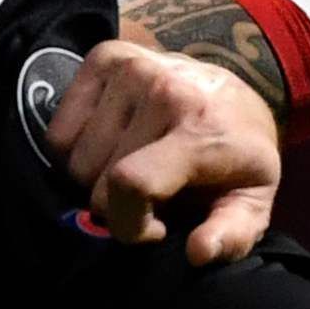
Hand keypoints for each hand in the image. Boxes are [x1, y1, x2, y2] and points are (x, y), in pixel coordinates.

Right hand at [45, 43, 281, 264]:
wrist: (239, 94)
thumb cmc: (238, 160)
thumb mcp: (252, 202)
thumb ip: (232, 235)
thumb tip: (198, 252)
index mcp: (201, 130)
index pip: (131, 183)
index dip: (128, 223)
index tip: (153, 229)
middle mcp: (163, 88)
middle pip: (97, 180)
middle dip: (116, 205)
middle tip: (150, 195)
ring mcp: (130, 67)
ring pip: (74, 161)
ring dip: (95, 180)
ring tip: (133, 168)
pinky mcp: (105, 56)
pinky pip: (57, 133)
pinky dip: (75, 152)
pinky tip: (112, 145)